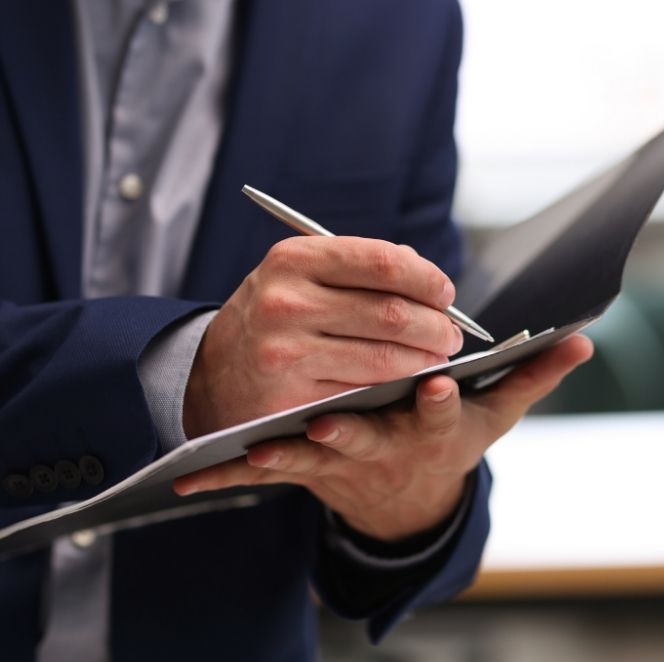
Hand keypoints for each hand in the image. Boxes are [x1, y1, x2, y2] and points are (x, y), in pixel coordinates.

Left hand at [175, 335, 593, 540]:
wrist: (403, 495)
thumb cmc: (447, 442)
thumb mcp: (492, 417)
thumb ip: (530, 376)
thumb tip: (580, 339)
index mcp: (430, 432)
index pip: (440, 414)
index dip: (441, 400)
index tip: (439, 382)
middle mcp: (384, 449)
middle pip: (367, 441)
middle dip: (351, 433)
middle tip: (329, 424)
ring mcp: (340, 462)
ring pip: (307, 462)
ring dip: (282, 460)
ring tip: (254, 453)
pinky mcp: (305, 468)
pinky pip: (265, 474)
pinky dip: (230, 477)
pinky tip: (193, 481)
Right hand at [182, 237, 463, 437]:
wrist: (211, 375)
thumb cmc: (271, 319)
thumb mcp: (297, 276)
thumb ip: (356, 268)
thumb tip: (425, 274)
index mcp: (293, 259)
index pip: (382, 263)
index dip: (426, 279)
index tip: (445, 293)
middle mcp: (286, 303)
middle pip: (392, 313)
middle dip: (437, 326)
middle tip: (452, 335)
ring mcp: (286, 353)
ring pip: (386, 359)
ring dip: (426, 361)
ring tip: (438, 359)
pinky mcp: (291, 399)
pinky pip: (365, 395)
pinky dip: (396, 391)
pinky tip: (407, 385)